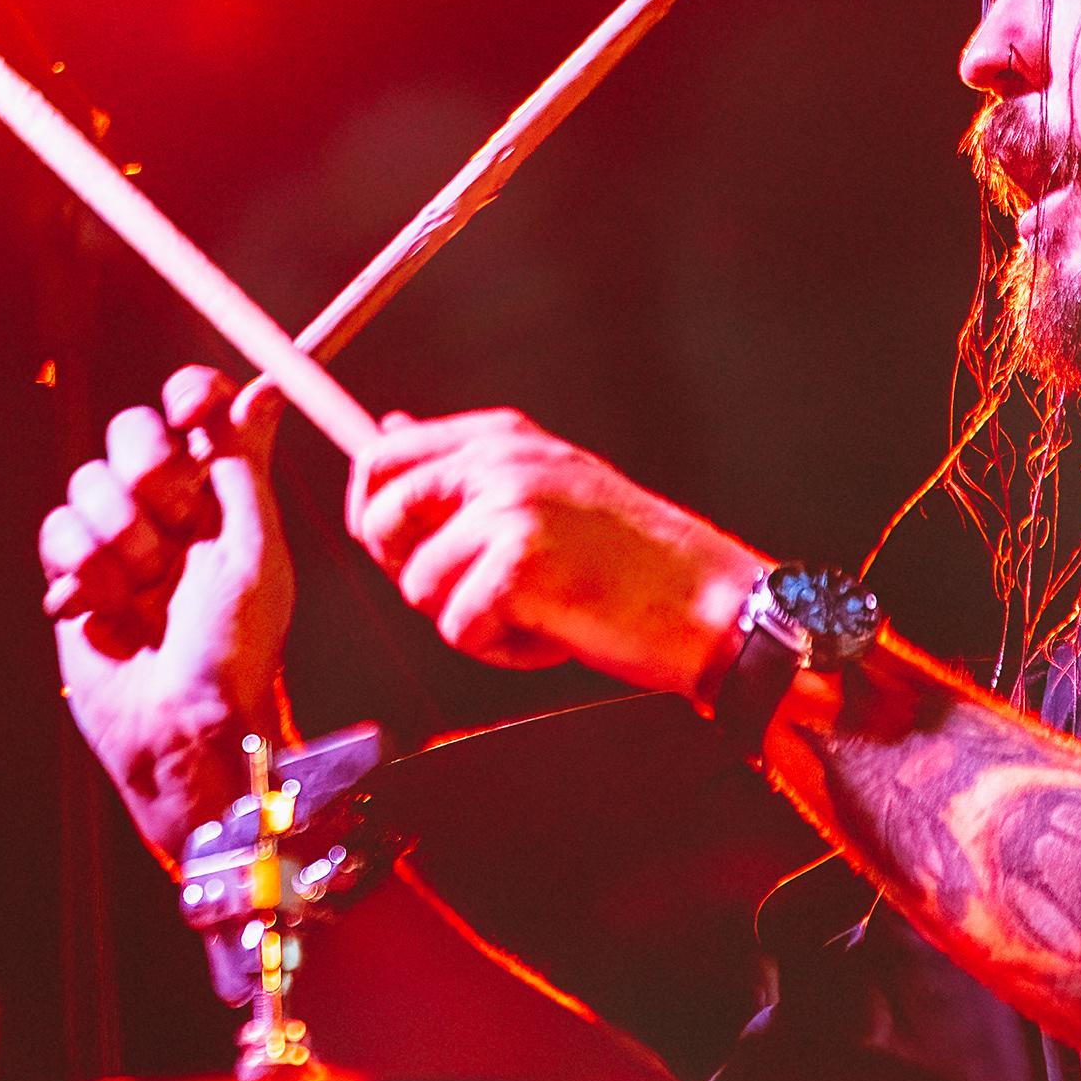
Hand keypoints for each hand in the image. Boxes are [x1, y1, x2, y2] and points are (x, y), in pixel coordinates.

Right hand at [39, 364, 296, 860]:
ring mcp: (118, 540)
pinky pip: (56, 531)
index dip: (188, 395)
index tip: (190, 411)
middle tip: (176, 522)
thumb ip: (247, 466)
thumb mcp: (256, 551)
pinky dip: (84, 569)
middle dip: (150, 470)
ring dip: (120, 535)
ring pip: (89, 481)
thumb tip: (263, 388)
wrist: (180, 725)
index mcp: (221, 493)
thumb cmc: (235, 647)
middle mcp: (169, 508)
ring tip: (145, 590)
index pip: (196, 409)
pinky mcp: (76, 575)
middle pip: (131, 430)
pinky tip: (108, 611)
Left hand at [346, 410, 769, 698]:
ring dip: (470, 619)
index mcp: (502, 437)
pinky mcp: (517, 566)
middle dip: (410, 570)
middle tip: (474, 591)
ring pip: (419, 586)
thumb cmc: (630, 559)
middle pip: (379, 517)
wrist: (709, 603)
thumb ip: (464, 466)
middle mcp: (500, 461)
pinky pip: (458, 628)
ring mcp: (508, 509)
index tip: (396, 548)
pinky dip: (501, 650)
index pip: (382, 457)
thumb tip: (384, 430)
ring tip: (536, 611)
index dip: (371, 512)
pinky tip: (553, 634)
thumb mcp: (545, 486)